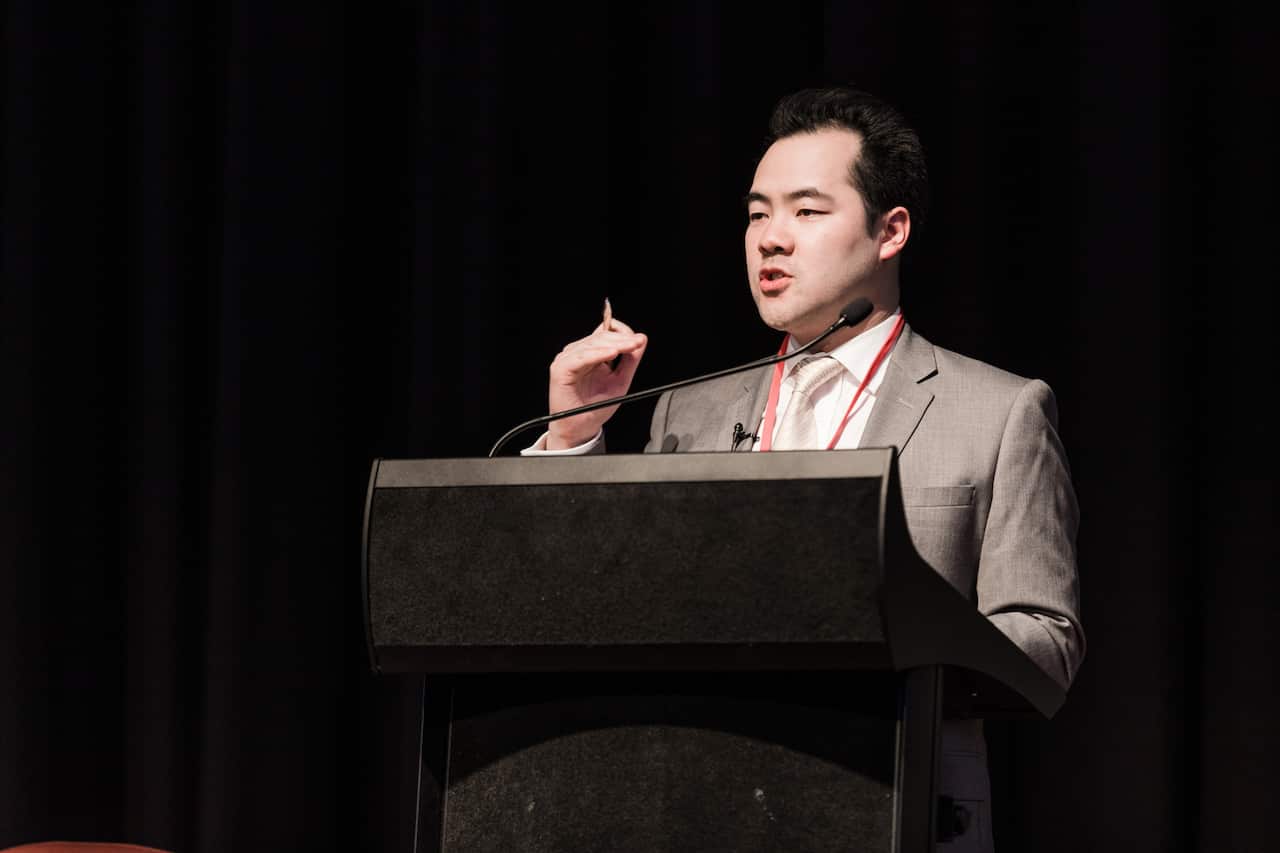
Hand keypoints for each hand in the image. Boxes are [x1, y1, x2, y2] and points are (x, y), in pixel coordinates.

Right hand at [546, 318, 647, 448]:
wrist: (580, 428)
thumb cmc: (595, 408)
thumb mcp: (620, 381)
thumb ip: (630, 361)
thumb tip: (641, 340)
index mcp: (591, 355)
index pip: (606, 333)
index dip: (623, 333)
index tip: (639, 340)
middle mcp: (578, 354)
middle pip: (601, 336)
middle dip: (621, 338)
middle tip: (637, 343)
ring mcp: (568, 360)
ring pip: (592, 344)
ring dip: (613, 344)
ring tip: (629, 347)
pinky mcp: (561, 369)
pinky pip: (580, 357)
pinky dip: (596, 354)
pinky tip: (612, 353)